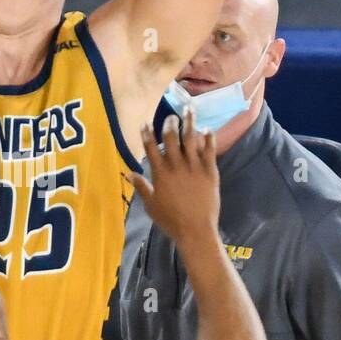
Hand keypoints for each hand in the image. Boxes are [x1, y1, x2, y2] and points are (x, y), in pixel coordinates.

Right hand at [130, 110, 219, 246]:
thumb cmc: (171, 221)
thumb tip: (129, 173)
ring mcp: (195, 168)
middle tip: (170, 115)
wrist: (196, 231)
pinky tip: (207, 129)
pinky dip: (208, 138)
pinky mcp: (210, 172)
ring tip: (189, 108)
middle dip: (169, 123)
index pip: (151, 148)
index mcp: (160, 174)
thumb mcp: (151, 206)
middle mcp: (177, 166)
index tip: (145, 122)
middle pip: (171, 138)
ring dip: (189, 122)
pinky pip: (209, 150)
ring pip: (191, 139)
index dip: (147, 133)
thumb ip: (142, 187)